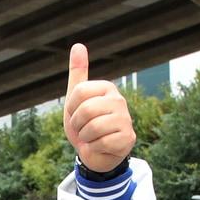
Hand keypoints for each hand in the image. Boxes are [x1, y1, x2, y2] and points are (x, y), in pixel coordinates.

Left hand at [63, 44, 134, 173]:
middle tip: (83, 129)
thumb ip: (77, 74)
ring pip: (93, 128)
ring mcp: (126, 119)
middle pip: (85, 110)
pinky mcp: (128, 138)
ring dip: (85, 138)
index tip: (77, 115)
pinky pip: (101, 143)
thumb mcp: (75, 100)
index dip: (71, 109)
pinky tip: (100, 146)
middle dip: (77, 125)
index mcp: (106, 88)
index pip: (78, 92)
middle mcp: (119, 100)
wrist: (95, 154)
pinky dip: (94, 148)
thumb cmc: (84, 126)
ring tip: (91, 138)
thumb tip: (78, 45)